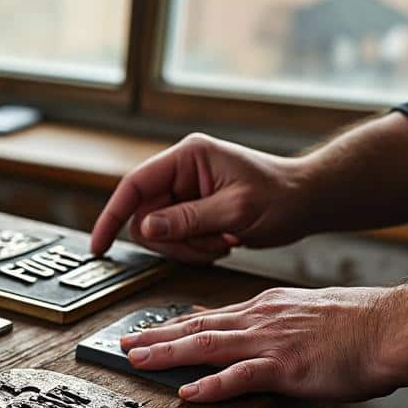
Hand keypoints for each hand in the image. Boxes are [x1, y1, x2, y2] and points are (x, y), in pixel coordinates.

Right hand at [89, 133, 310, 263]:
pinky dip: (195, 250)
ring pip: (158, 233)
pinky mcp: (191, 209)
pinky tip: (223, 241)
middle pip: (144, 216)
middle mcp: (181, 171)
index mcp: (188, 157)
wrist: (308, 201)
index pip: (133, 186)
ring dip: (187, 248)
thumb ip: (187, 219)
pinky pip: (174, 239)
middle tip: (207, 246)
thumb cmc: (282, 197)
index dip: (111, 216)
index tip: (99, 246)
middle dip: (172, 241)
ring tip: (222, 241)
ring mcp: (185, 191)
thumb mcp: (235, 211)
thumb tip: (145, 228)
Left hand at [119, 286, 399, 402]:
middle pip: (197, 327)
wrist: (398, 326)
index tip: (154, 329)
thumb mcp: (317, 311)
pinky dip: (211, 387)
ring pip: (206, 346)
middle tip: (124, 343)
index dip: (178, 324)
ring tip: (137, 361)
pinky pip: (240, 377)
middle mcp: (263, 318)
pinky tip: (188, 394)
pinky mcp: (286, 367)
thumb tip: (273, 331)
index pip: (214, 314)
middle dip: (155, 336)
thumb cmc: (368, 323)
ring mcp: (271, 342)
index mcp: (270, 306)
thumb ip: (286, 321)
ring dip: (167, 355)